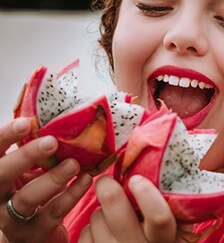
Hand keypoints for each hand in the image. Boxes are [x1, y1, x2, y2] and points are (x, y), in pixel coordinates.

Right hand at [0, 118, 91, 242]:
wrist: (29, 235)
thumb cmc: (30, 193)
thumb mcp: (26, 172)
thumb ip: (33, 154)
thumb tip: (54, 121)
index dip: (5, 137)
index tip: (25, 122)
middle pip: (2, 175)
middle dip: (26, 156)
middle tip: (52, 142)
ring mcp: (12, 219)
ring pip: (27, 198)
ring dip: (53, 178)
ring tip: (74, 164)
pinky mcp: (34, 233)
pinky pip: (53, 212)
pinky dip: (71, 195)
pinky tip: (86, 180)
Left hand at [78, 175, 177, 242]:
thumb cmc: (156, 235)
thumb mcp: (172, 222)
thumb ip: (168, 201)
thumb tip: (162, 165)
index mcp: (165, 237)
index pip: (159, 218)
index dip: (147, 196)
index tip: (136, 180)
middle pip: (118, 215)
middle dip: (108, 189)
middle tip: (106, 180)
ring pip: (98, 220)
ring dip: (101, 211)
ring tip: (112, 214)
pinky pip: (85, 235)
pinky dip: (90, 228)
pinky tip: (103, 231)